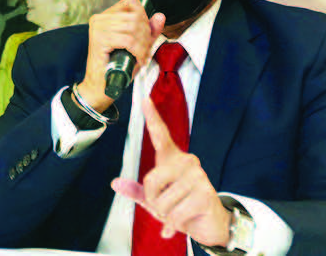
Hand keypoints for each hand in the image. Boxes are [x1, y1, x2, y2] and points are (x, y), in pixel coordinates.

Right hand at [77, 0, 165, 112]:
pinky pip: (128, 40)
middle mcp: (99, 19)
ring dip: (143, 45)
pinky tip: (137, 59)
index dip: (144, 16)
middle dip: (146, 34)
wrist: (100, 87)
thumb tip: (160, 16)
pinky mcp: (99, 40)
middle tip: (145, 50)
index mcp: (106, 16)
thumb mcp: (137, 46)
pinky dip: (137, 51)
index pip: (131, 2)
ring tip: (141, 56)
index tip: (145, 34)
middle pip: (135, 16)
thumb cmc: (116, 67)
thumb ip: (149, 31)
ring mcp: (98, 28)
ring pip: (133, 28)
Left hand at [110, 97, 231, 246]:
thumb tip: (115, 183)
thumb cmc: (181, 209)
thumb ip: (137, 192)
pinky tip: (181, 224)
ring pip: (162, 201)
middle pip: (151, 180)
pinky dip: (173, 225)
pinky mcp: (205, 194)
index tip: (144, 99)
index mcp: (173, 159)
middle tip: (166, 207)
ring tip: (178, 213)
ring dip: (165, 215)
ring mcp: (198, 176)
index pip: (160, 135)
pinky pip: (175, 214)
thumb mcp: (155, 201)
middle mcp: (187, 161)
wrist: (210, 225)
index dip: (152, 117)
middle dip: (153, 201)